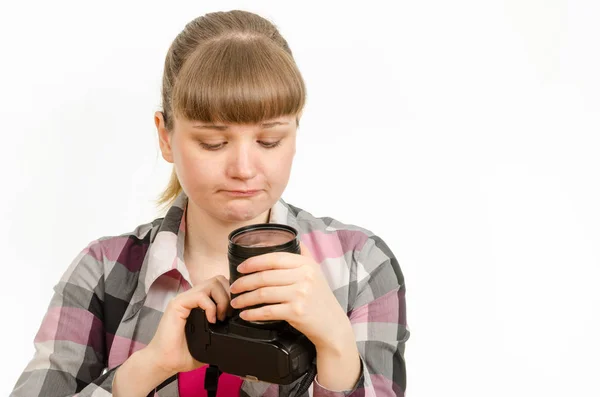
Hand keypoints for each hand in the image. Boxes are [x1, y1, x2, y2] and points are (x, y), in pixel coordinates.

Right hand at [145, 275, 231, 375]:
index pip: (221, 285)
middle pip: (219, 280)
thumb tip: (239, 328)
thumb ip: (223, 329)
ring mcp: (185, 299)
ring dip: (222, 300)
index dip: (232, 295)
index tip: (234, 314)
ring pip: (212, 283)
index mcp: (201, 303)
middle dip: (229, 296)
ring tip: (220, 317)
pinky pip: (200, 296)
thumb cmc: (185, 353)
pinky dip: (210, 307)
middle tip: (228, 315)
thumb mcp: (211, 339)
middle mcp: (193, 297)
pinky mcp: (177, 304)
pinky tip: (211, 321)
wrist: (165, 362)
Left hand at [229, 242, 351, 350]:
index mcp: (306, 265)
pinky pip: (267, 311)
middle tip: (233, 287)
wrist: (332, 325)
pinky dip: (253, 314)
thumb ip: (304, 255)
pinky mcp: (296, 312)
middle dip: (244, 282)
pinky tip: (245, 315)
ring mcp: (300, 295)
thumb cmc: (320, 299)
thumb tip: (292, 237)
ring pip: (263, 294)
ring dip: (245, 298)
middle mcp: (304, 277)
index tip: (240, 268)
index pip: (274, 258)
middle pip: (265, 277)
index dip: (253, 262)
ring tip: (236, 302)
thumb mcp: (316, 272)